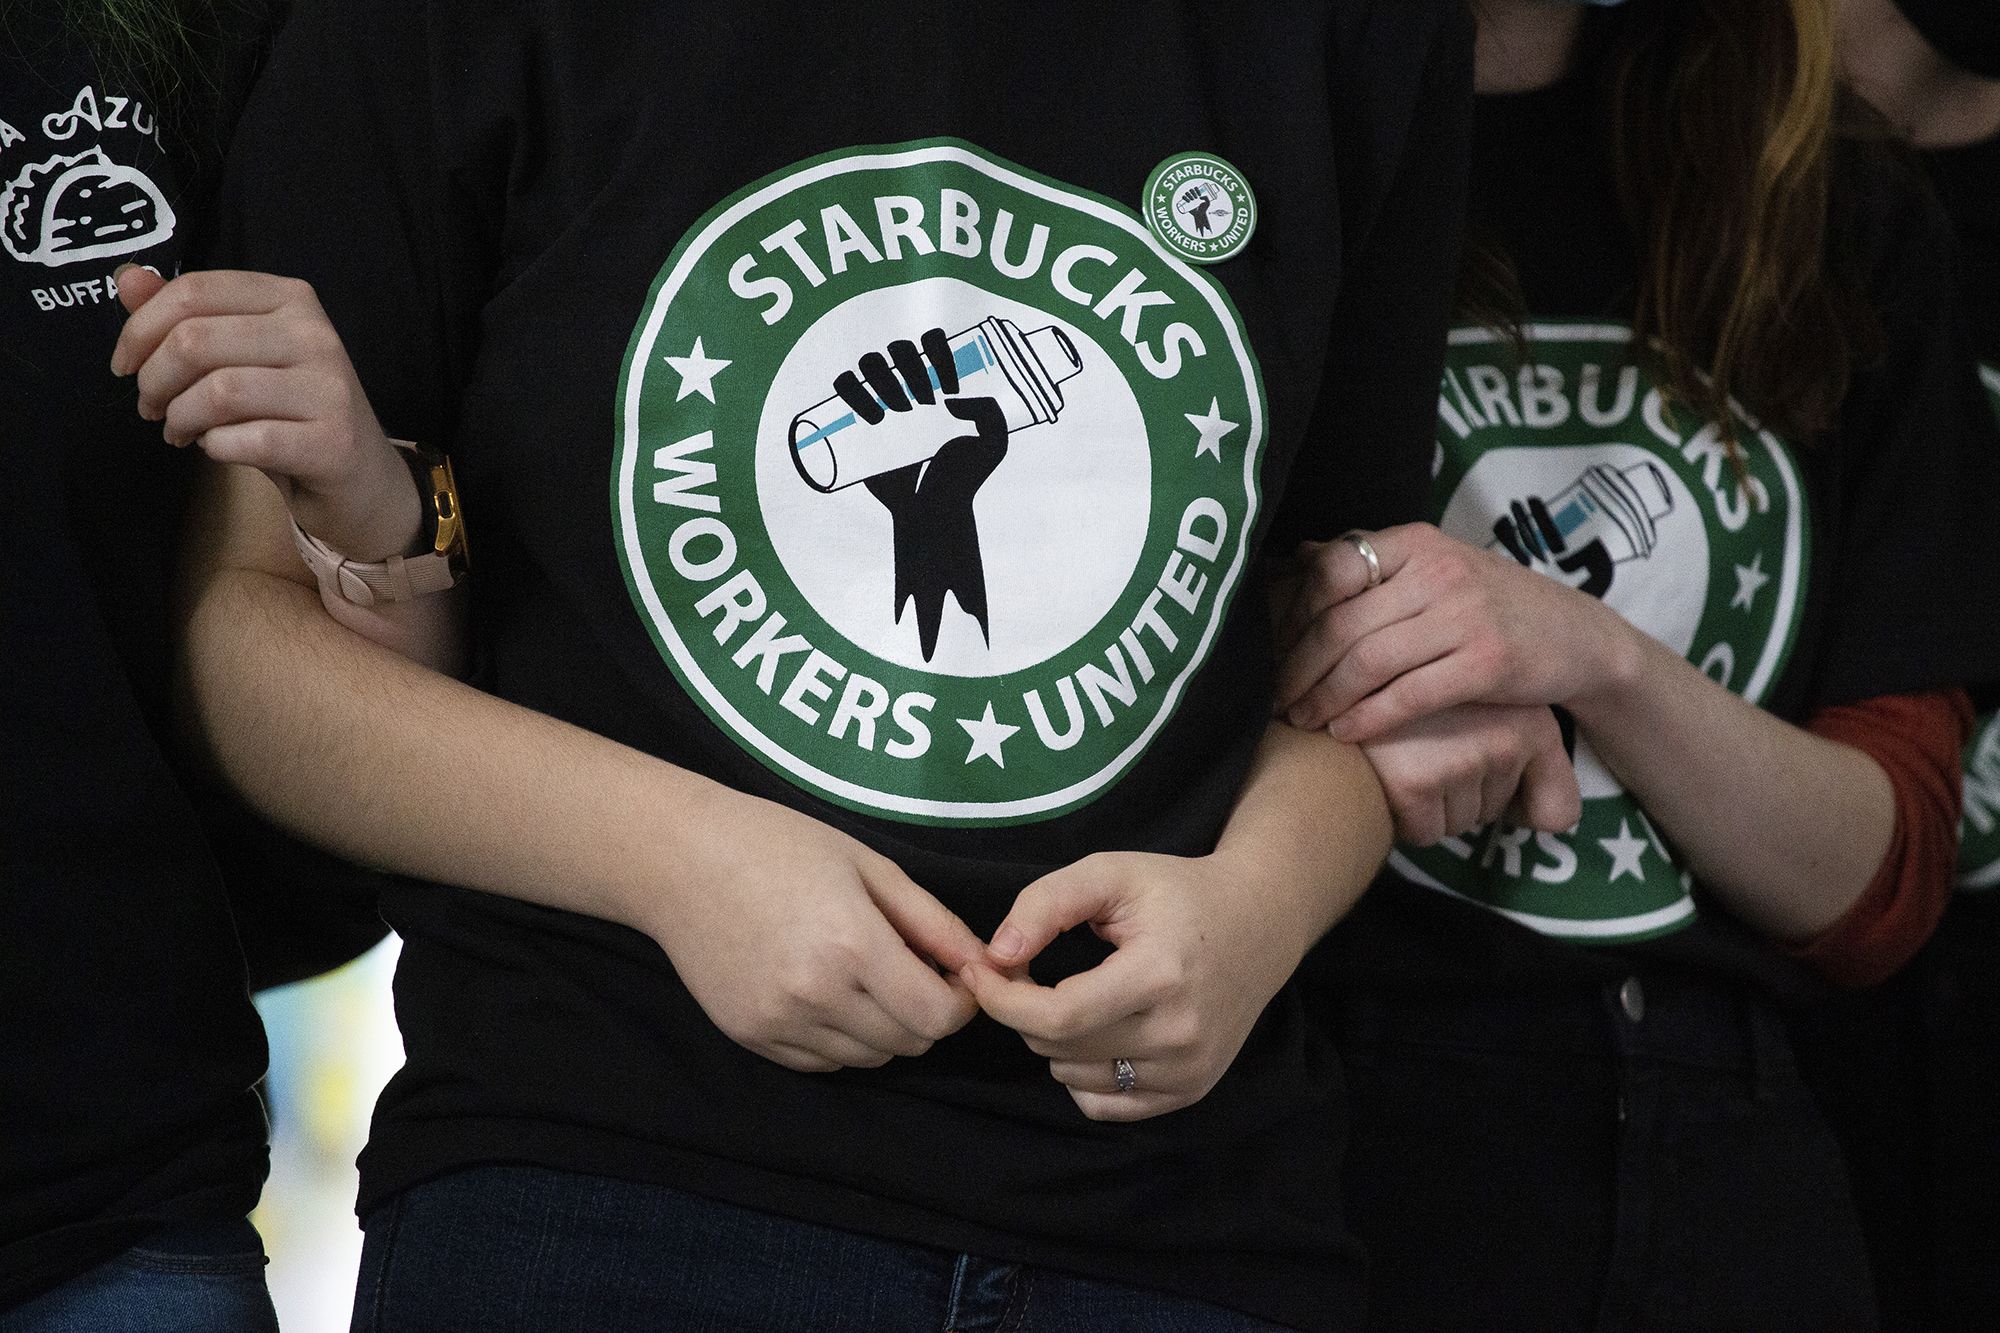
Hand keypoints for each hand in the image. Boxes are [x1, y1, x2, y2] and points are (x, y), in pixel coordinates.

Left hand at [110, 266, 421, 561]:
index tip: (125, 366)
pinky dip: (216, 448)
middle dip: (154, 380)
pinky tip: (219, 449)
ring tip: (180, 431)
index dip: (140, 329)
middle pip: (195, 340)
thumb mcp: (237, 356)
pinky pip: (245, 440)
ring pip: (217, 391)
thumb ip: (184, 316)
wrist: (359, 478)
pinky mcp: (332, 441)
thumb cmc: (289, 412)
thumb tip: (128, 278)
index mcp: (291, 299)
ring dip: (180, 418)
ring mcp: (330, 388)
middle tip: (151, 407)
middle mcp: (316, 334)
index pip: (194, 291)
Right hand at [652, 794, 983, 1071]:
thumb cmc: (778, 845)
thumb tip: (984, 963)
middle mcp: (816, 994)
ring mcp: (779, 1022)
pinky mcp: (751, 1036)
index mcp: (852, 944)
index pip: (936, 1016)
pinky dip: (841, 1039)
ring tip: (866, 976)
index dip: (960, 1002)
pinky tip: (828, 991)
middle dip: (926, 1013)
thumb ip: (932, 922)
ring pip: (868, 1059)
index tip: (954, 975)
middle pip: (908, 1044)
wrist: (680, 859)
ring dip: (885, 1028)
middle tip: (913, 970)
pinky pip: (822, 1062)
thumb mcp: (869, 865)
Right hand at [847, 328, 1009, 660]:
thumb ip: (991, 413)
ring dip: (882, 376)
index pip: (931, 344)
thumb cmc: (964, 477)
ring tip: (900, 413)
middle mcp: (907, 385)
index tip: (950, 386)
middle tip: (927, 403)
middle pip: (899, 349)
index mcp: (938, 382)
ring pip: (869, 363)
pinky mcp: (856, 421)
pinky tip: (875, 419)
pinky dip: (852, 390)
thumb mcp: (994, 445)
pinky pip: (844, 388)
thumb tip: (949, 400)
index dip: (938, 349)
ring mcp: (880, 400)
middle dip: (911, 367)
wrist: (933, 511)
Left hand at [963, 850, 1304, 1121]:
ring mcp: (1188, 1070)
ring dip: (1053, 1041)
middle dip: (1023, 1010)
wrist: (1259, 923)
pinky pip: (1104, 1105)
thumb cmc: (1178, 892)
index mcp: (1160, 975)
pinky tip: (1097, 1029)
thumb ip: (1047, 903)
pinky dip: (1082, 1073)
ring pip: (1073, 1079)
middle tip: (1026, 971)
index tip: (981, 971)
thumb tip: (997, 955)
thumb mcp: (1111, 873)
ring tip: (1073, 993)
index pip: (1058, 1015)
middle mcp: (1180, 1034)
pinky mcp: (1189, 1091)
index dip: (1004, 999)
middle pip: (1059, 1048)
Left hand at [1275, 523, 1639, 741]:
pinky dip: (1368, 718)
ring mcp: (1466, 616)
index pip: (1331, 571)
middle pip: (1342, 623)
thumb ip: (1374, 566)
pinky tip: (1346, 733)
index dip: (1290, 615)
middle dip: (1298, 668)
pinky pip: (1409, 694)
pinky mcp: (1487, 663)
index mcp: (1417, 543)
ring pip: (1369, 661)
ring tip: (1302, 721)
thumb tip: (1298, 558)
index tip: (1267, 650)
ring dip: (1325, 698)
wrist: (1578, 637)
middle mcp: (1438, 572)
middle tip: (1273, 700)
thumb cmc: (1491, 606)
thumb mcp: (1436, 569)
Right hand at [1358, 703, 1580, 845]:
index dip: (1521, 811)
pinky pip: (1426, 833)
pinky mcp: (1416, 781)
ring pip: (1460, 824)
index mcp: (1531, 718)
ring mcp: (1461, 758)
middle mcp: (1506, 735)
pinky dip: (1405, 817)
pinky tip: (1391, 772)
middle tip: (1431, 750)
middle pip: (1496, 815)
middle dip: (1465, 796)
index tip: (1492, 782)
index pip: (1559, 814)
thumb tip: (1556, 822)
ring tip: (1408, 756)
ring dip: (1434, 805)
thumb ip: (1537, 767)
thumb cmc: (1415, 705)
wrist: (1339, 684)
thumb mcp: (1489, 714)